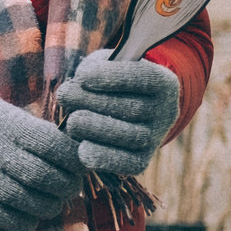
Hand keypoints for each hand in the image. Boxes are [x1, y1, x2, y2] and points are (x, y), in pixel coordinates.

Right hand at [0, 64, 83, 230]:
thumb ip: (21, 127)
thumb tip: (59, 148)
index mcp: (6, 124)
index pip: (59, 148)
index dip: (77, 159)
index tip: (78, 161)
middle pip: (51, 179)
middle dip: (68, 186)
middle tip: (69, 185)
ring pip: (34, 203)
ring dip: (50, 206)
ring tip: (50, 200)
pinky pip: (7, 219)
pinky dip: (26, 222)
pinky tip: (27, 214)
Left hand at [54, 49, 182, 177]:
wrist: (121, 109)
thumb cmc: (108, 82)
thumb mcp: (105, 66)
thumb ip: (93, 70)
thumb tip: (78, 84)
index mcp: (163, 83)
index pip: (144, 77)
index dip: (112, 76)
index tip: (83, 75)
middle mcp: (165, 112)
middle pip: (132, 108)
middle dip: (91, 101)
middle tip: (65, 95)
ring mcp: (155, 138)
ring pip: (129, 136)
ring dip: (93, 127)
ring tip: (71, 120)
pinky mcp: (142, 160)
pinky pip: (127, 164)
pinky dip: (103, 156)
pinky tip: (82, 146)